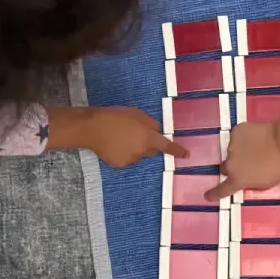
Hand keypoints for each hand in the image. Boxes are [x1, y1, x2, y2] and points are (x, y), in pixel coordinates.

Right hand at [50, 106, 185, 167]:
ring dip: (134, 148)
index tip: (186, 155)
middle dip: (147, 144)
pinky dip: (123, 153)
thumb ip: (150, 124)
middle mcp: (142, 152)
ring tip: (120, 137)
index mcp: (149, 138)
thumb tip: (156, 131)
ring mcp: (131, 160)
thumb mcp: (137, 114)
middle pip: (151, 150)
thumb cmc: (116, 117)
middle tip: (134, 132)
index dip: (177, 150)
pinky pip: (127, 159)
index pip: (167, 146)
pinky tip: (113, 145)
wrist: (92, 127)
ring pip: (138, 155)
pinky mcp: (119, 164)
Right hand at [205, 122, 279, 200]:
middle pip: (225, 167)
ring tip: (255, 148)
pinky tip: (255, 137)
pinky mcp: (236, 131)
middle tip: (245, 164)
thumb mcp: (264, 183)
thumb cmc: (279, 168)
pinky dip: (244, 138)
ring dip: (239, 151)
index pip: (221, 190)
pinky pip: (237, 137)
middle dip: (232, 167)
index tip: (207, 195)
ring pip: (232, 150)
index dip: (214, 194)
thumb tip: (243, 179)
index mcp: (237, 179)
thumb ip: (248, 182)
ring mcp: (232, 146)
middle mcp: (230, 163)